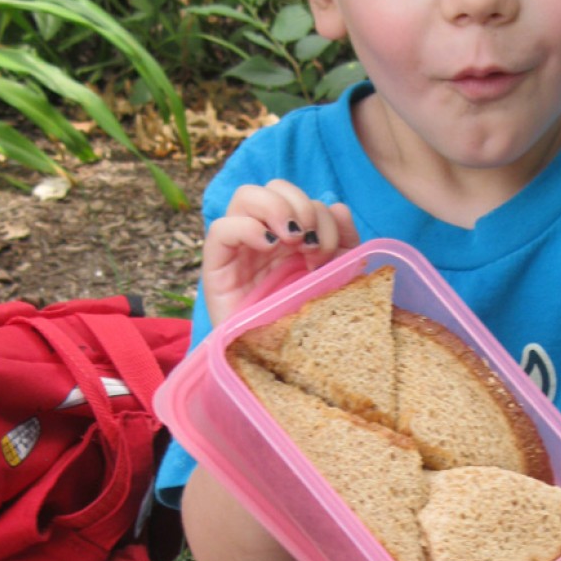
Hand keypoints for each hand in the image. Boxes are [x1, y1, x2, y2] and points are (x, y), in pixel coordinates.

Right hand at [202, 179, 360, 325]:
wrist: (287, 371)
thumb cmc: (310, 326)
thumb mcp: (338, 279)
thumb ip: (342, 241)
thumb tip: (337, 206)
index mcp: (291, 239)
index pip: (296, 197)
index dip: (317, 211)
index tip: (325, 248)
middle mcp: (265, 239)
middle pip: (272, 189)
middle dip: (298, 205)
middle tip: (309, 242)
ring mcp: (240, 251)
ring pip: (245, 197)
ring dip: (276, 209)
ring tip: (291, 241)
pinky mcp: (218, 269)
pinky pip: (220, 229)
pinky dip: (246, 227)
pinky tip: (268, 245)